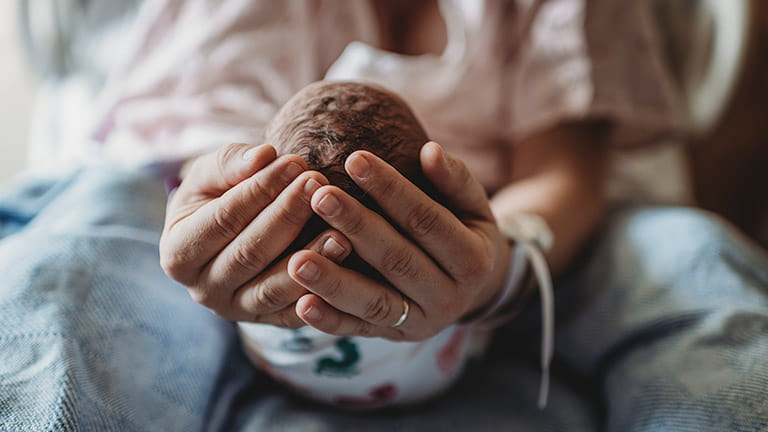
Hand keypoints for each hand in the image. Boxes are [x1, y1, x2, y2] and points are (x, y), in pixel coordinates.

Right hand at [159, 143, 352, 326]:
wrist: (233, 230)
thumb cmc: (220, 194)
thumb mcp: (212, 174)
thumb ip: (232, 162)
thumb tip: (263, 156)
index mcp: (178, 253)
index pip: (222, 220)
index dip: (259, 190)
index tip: (294, 162)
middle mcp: (202, 290)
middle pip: (249, 254)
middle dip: (287, 215)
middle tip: (320, 184)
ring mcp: (236, 311)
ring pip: (274, 288)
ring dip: (310, 256)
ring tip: (341, 228)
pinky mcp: (269, 323)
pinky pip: (296, 313)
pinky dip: (321, 293)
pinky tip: (346, 263)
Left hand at [288, 142, 511, 340]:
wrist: (474, 291)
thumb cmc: (464, 233)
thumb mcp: (473, 207)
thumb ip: (455, 180)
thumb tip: (431, 151)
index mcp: (473, 260)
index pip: (426, 221)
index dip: (391, 190)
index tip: (354, 159)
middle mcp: (450, 298)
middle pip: (398, 260)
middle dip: (357, 227)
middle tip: (319, 197)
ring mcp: (420, 323)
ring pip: (375, 303)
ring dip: (335, 282)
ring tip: (297, 258)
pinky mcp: (393, 338)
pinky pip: (358, 331)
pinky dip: (330, 321)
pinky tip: (301, 304)